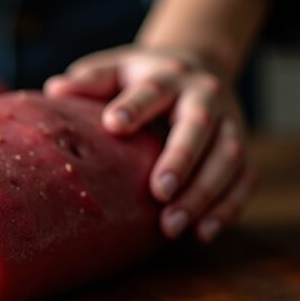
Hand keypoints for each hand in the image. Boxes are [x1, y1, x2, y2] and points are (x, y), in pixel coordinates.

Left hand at [45, 46, 256, 242]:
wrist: (200, 67)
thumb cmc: (144, 77)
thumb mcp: (117, 68)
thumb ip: (90, 80)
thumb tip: (55, 89)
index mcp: (169, 75)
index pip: (153, 89)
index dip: (134, 106)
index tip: (113, 125)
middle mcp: (205, 96)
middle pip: (198, 126)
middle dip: (180, 158)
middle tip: (158, 191)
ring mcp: (230, 123)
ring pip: (227, 157)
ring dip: (202, 194)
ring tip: (170, 226)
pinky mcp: (243, 151)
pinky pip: (244, 180)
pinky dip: (228, 208)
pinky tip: (202, 233)